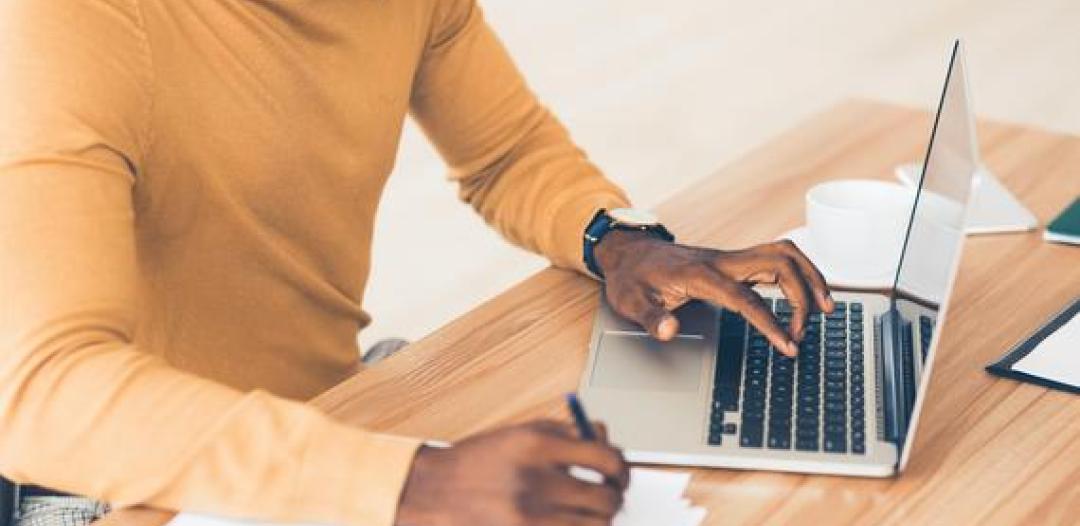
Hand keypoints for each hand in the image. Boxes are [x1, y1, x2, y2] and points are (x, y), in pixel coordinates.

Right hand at [395, 420, 629, 525]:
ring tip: (588, 512)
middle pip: (606, 499)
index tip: (619, 473)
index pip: (606, 458)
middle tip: (609, 495)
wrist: (432, 493)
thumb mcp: (520, 433)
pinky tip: (568, 523)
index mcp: (537, 446)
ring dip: (599, 520)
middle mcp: (536, 482)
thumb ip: (567, 433)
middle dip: (613, 497)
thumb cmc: (478, 461)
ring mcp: (531, 518)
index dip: (621, 468)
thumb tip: (607, 440)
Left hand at [595, 231, 833, 355]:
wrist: (628, 252)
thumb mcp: (630, 302)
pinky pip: (777, 258)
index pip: (747, 298)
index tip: (788, 345)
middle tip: (804, 332)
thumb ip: (650, 319)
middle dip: (802, 295)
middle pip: (780, 263)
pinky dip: (799, 272)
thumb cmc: (631, 278)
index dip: (771, 323)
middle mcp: (723, 261)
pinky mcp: (735, 261)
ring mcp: (731, 258)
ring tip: (826, 308)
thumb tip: (669, 332)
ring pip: (784, 253)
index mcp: (702, 275)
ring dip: (810, 276)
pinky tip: (806, 294)